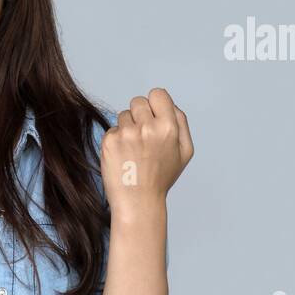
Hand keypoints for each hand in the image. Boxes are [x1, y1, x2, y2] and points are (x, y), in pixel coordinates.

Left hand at [100, 88, 192, 216]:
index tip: (154, 117)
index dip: (155, 104)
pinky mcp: (109, 141)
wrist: (138, 200)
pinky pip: (112, 129)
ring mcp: (126, 133)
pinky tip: (123, 156)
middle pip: (138, 101)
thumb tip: (169, 103)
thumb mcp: (184, 151)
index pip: (157, 93)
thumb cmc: (161, 177)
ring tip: (134, 150)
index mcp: (168, 127)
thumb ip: (181, 122)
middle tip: (143, 137)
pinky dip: (116, 140)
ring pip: (123, 115)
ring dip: (127, 127)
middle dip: (140, 115)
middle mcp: (147, 127)